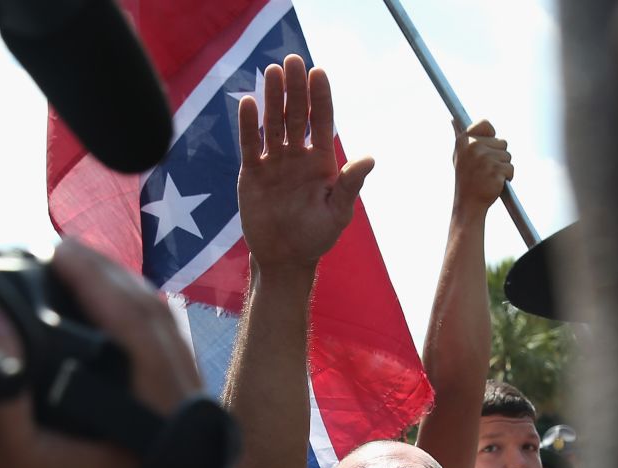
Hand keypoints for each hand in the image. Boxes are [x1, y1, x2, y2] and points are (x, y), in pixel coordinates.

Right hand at [0, 241, 204, 467]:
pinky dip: (137, 351)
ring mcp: (197, 446)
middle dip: (113, 284)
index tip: (54, 248)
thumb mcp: (2, 466)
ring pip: (171, 354)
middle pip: (162, 329)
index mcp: (164, 425)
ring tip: (77, 283)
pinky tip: (100, 339)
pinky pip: (168, 383)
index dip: (94, 279)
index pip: (138, 324)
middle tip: (63, 254)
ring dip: (126, 314)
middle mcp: (195, 429)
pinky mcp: (187, 461)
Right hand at [237, 54, 373, 271]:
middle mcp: (298, 155)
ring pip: (273, 123)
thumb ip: (351, 184)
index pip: (322, 121)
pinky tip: (247, 102)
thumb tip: (370, 158)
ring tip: (271, 71)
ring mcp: (275, 161)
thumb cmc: (317, 236)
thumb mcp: (338, 212)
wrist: (285, 258)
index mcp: (322, 160)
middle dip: (295, 88)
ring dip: (271, 98)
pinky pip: (250, 144)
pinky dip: (248, 125)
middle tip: (292, 60)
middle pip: (296, 114)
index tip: (318, 72)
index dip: (320, 97)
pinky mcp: (253, 172)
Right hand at [452, 118, 512, 217]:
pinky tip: (494, 183)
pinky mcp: (496, 170)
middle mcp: (474, 146)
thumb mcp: (459, 156)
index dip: (491, 135)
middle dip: (498, 156)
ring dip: (502, 167)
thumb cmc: (466, 179)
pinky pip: (510, 169)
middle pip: (502, 142)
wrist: (468, 204)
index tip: (486, 147)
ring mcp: (485, 158)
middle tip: (485, 169)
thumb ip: (462, 138)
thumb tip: (453, 119)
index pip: (485, 124)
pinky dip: (507, 177)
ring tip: (488, 176)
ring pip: (508, 156)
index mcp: (464, 140)